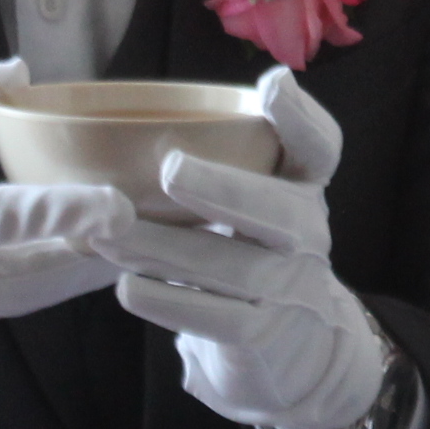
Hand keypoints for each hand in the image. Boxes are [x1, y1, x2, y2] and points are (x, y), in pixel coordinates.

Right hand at [0, 47, 130, 357]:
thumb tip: (15, 70)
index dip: (58, 215)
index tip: (119, 208)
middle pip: (23, 275)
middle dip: (96, 253)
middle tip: (164, 226)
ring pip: (16, 297)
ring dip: (78, 271)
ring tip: (142, 243)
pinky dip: (40, 281)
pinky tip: (83, 257)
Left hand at [101, 67, 391, 428]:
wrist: (297, 344)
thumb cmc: (259, 251)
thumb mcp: (265, 199)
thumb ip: (236, 156)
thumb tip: (163, 115)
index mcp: (305, 189)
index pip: (320, 148)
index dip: (300, 116)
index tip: (271, 84)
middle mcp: (307, 236)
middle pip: (278, 210)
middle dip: (223, 187)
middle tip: (169, 168)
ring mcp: (287, 289)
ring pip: (229, 267)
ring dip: (164, 248)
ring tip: (109, 234)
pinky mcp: (259, 336)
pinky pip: (213, 318)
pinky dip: (167, 302)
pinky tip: (128, 287)